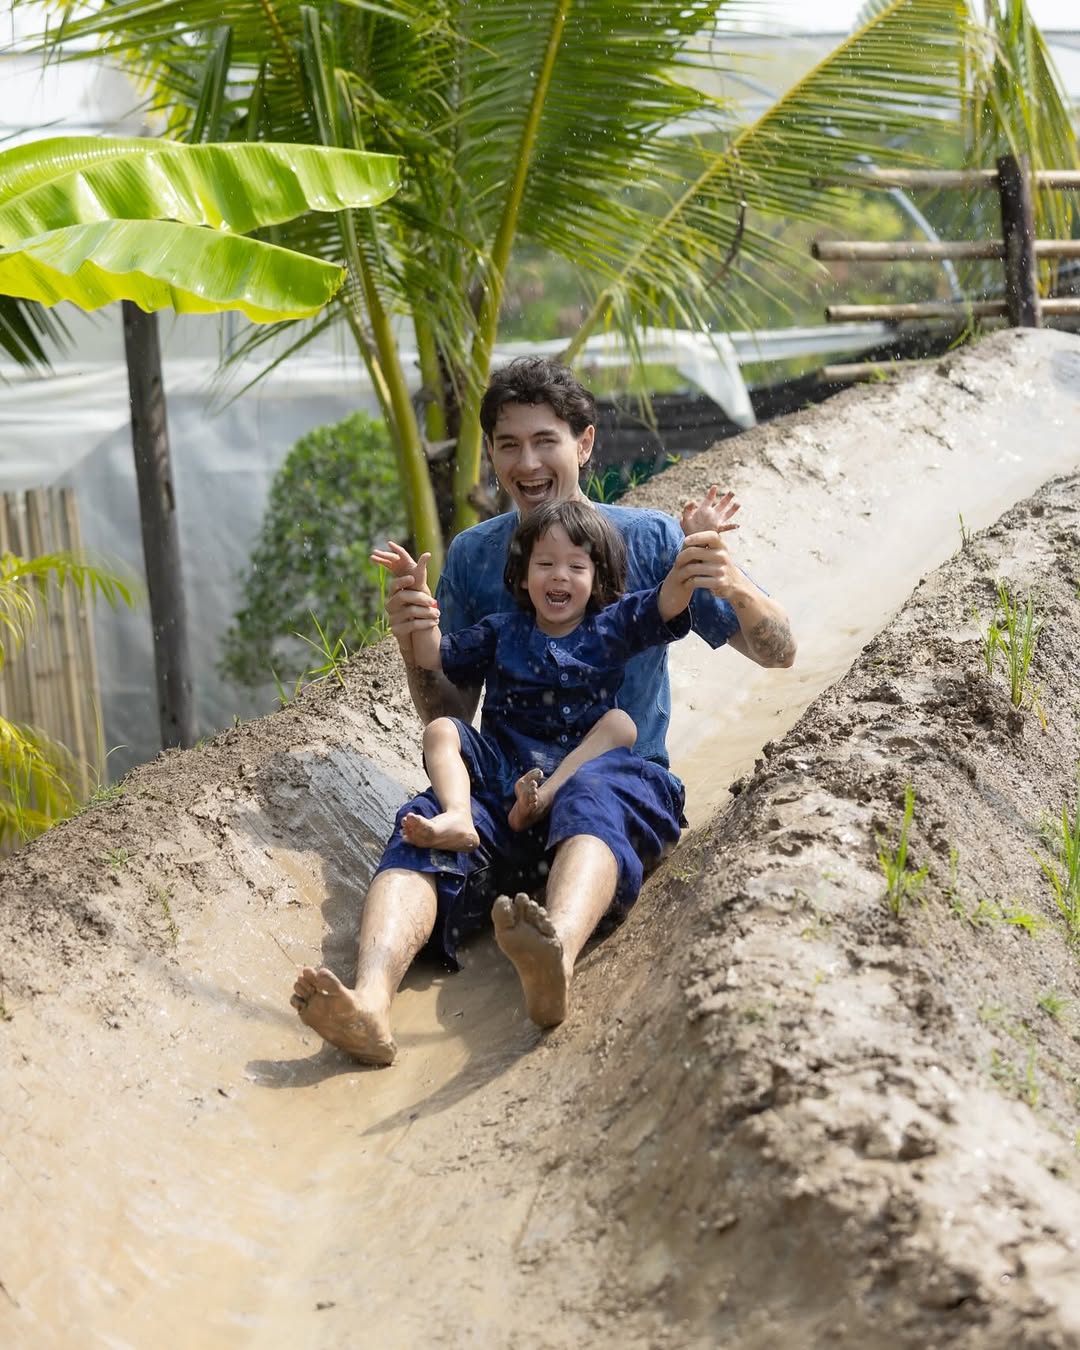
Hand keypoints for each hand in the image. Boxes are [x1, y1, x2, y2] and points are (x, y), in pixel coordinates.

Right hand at [370, 541, 438, 655]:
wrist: (414, 635)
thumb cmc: (417, 610)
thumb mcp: (420, 593)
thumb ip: (420, 576)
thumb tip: (427, 553)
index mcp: (395, 594)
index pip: (395, 584)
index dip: (403, 581)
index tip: (412, 578)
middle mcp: (390, 605)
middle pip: (404, 597)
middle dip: (421, 598)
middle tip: (434, 602)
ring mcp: (392, 618)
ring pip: (410, 611)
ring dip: (427, 612)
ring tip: (438, 615)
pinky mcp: (396, 630)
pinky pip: (413, 625)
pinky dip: (426, 624)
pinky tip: (435, 623)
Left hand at [673, 529, 737, 599]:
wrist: (733, 583)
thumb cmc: (717, 564)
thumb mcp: (714, 551)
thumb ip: (703, 542)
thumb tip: (683, 520)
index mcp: (721, 546)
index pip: (711, 536)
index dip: (697, 537)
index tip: (685, 541)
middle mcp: (723, 556)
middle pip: (695, 552)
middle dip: (681, 557)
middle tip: (676, 562)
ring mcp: (722, 570)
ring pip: (694, 568)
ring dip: (683, 572)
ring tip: (679, 573)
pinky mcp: (719, 582)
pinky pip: (697, 581)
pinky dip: (689, 582)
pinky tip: (687, 582)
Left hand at [680, 486, 739, 536]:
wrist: (692, 540)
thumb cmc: (688, 528)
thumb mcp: (685, 518)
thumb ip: (687, 508)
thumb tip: (693, 501)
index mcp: (704, 509)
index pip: (709, 499)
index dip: (712, 493)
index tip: (715, 486)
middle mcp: (712, 514)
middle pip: (721, 504)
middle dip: (727, 498)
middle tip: (732, 492)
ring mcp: (716, 521)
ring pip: (726, 514)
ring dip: (732, 509)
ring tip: (738, 504)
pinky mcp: (718, 529)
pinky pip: (726, 527)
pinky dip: (732, 526)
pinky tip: (737, 525)